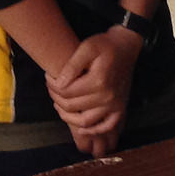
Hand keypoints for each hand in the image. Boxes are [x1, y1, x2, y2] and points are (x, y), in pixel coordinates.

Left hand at [46, 28, 143, 148]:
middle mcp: (107, 96)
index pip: (65, 91)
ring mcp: (115, 105)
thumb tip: (59, 84)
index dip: (52, 85)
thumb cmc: (105, 45)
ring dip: (67, 116)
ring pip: (84, 121)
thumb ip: (72, 65)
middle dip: (56, 97)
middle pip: (71, 106)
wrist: (126, 46)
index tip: (48, 76)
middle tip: (51, 87)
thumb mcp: (87, 47)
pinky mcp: (120, 108)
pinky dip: (93, 131)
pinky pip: (105, 127)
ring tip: (59, 104)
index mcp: (98, 81)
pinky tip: (81, 128)